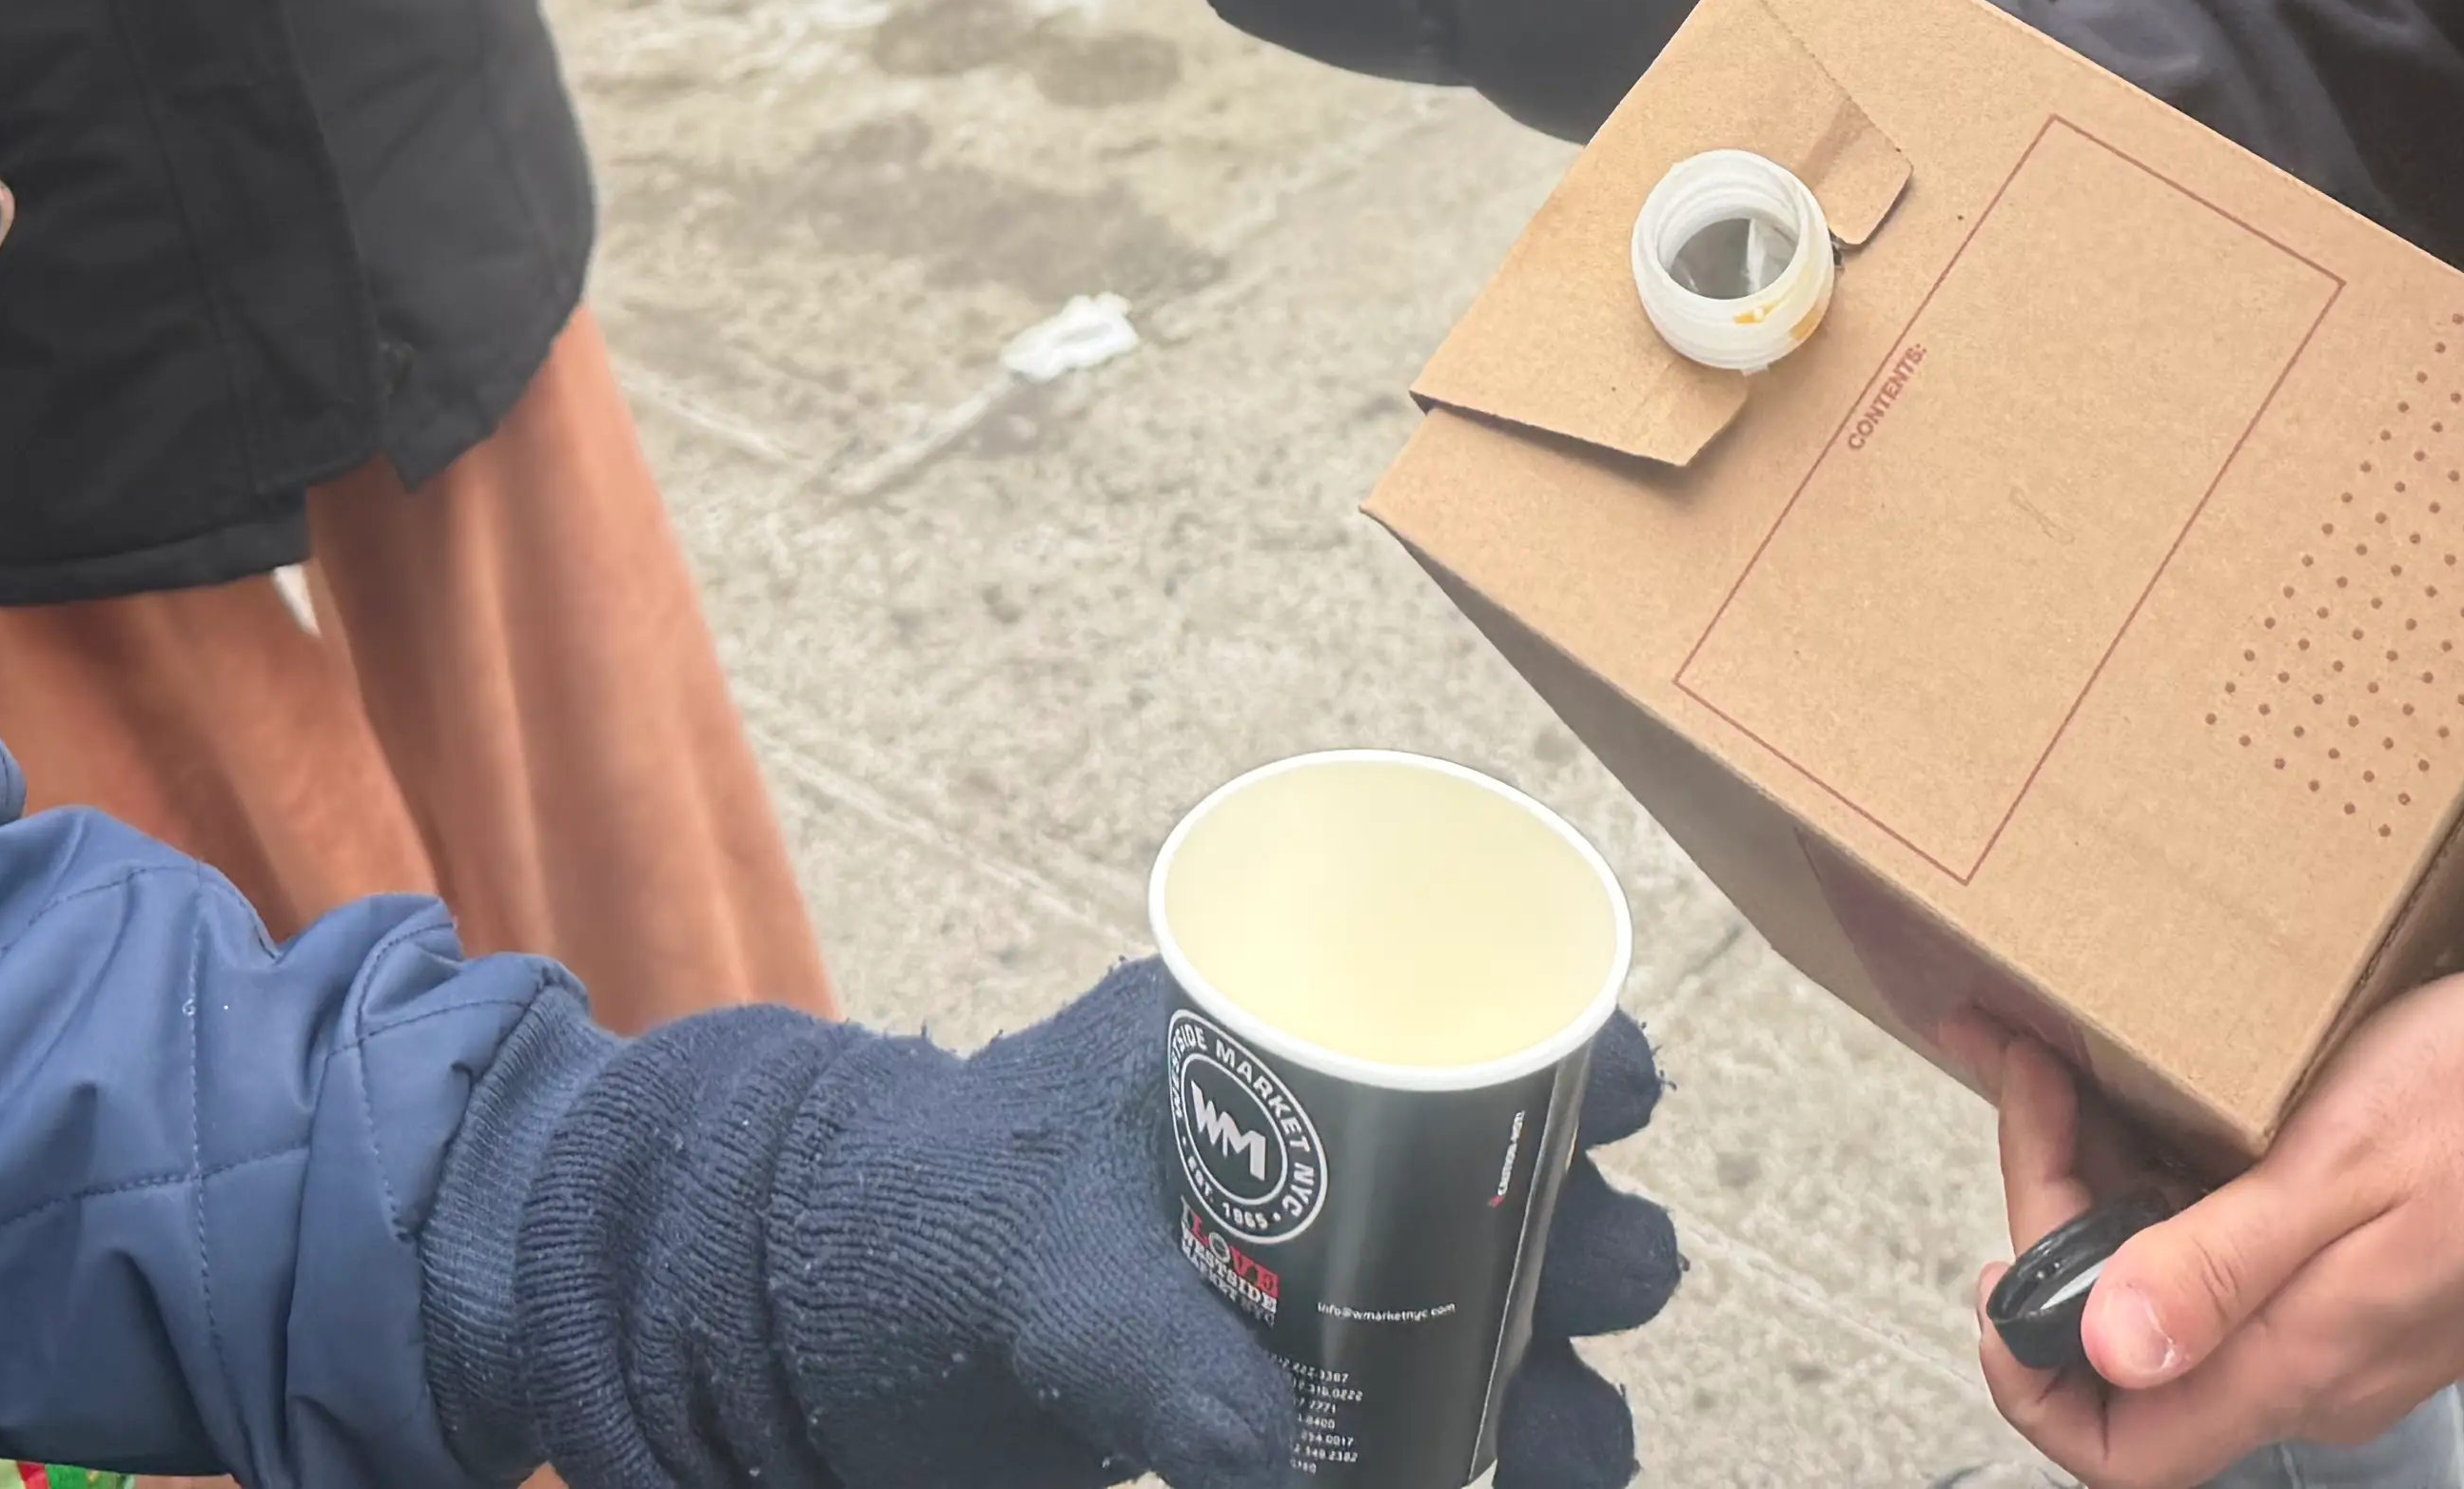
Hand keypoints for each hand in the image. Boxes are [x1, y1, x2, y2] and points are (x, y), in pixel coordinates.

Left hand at [714, 966, 1672, 1488]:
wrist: (852, 1317)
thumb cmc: (945, 1217)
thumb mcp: (1042, 1266)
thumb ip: (1152, 1357)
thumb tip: (1275, 1465)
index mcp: (1307, 1056)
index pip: (1500, 1020)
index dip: (1594, 1057)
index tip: (1610, 1105)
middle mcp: (1366, 1164)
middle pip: (1559, 1196)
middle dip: (1602, 1255)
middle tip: (1575, 1300)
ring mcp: (1352, 1287)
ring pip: (1529, 1338)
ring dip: (1566, 1404)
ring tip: (1553, 1463)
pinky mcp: (1317, 1399)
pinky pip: (1446, 1435)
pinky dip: (1482, 1465)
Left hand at [1958, 977, 2463, 1488]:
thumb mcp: (2348, 1165)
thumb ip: (2225, 1264)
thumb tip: (2106, 1344)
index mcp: (2299, 1361)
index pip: (2116, 1450)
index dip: (2028, 1376)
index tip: (1996, 1258)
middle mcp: (2308, 1370)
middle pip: (2127, 1360)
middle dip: (2054, 1232)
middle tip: (2037, 1086)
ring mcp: (2336, 1332)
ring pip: (2172, 1305)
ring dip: (2104, 1201)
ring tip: (2067, 1072)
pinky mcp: (2357, 1285)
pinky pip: (2229, 1270)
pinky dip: (2170, 1193)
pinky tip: (2155, 1106)